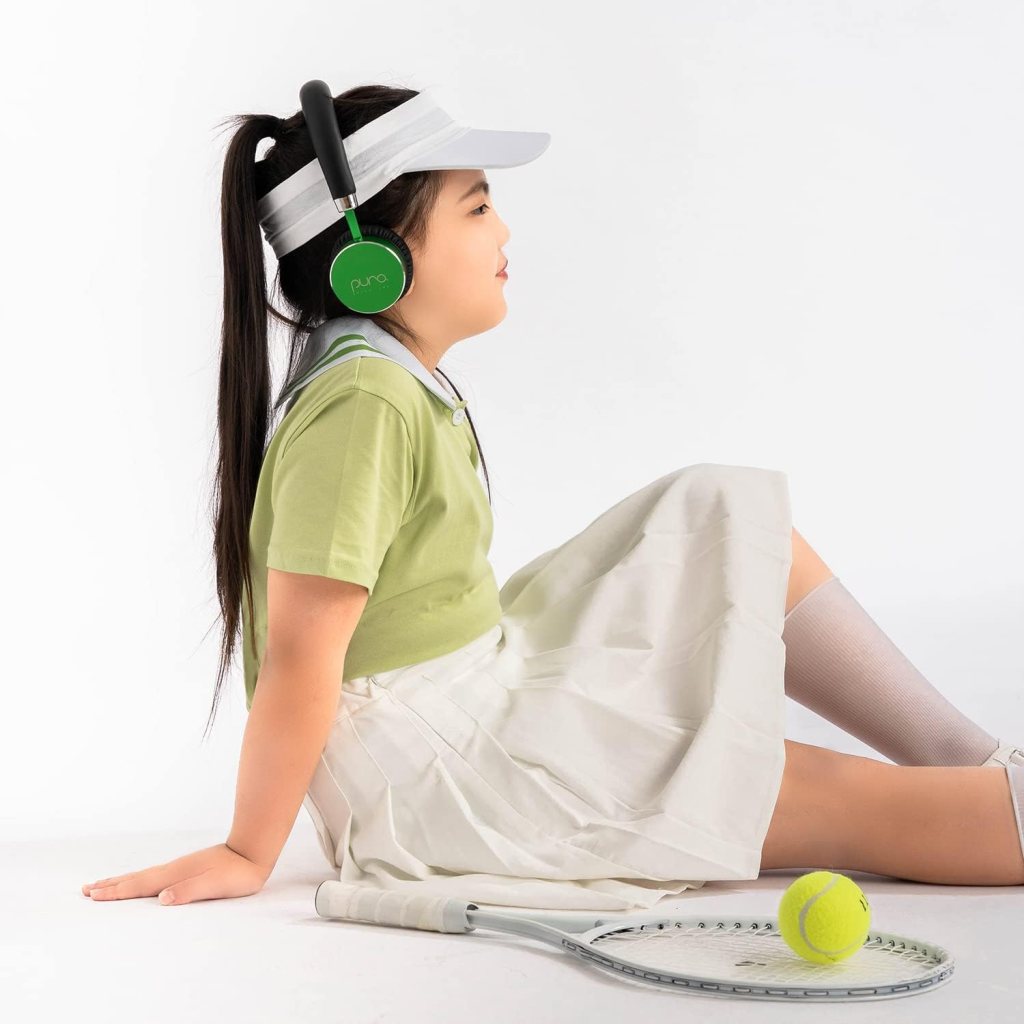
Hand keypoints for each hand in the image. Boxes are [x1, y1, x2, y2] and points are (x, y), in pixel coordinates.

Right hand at [81, 842, 270, 905]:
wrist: (254, 851)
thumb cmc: (238, 873)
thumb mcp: (216, 885)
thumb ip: (190, 891)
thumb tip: (162, 899)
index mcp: (176, 875)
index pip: (140, 886)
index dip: (116, 892)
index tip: (93, 894)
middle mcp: (174, 870)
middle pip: (136, 879)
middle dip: (111, 885)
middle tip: (86, 889)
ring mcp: (180, 868)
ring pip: (144, 876)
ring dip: (122, 881)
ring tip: (103, 883)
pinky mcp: (188, 869)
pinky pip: (155, 876)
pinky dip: (140, 880)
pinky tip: (141, 883)